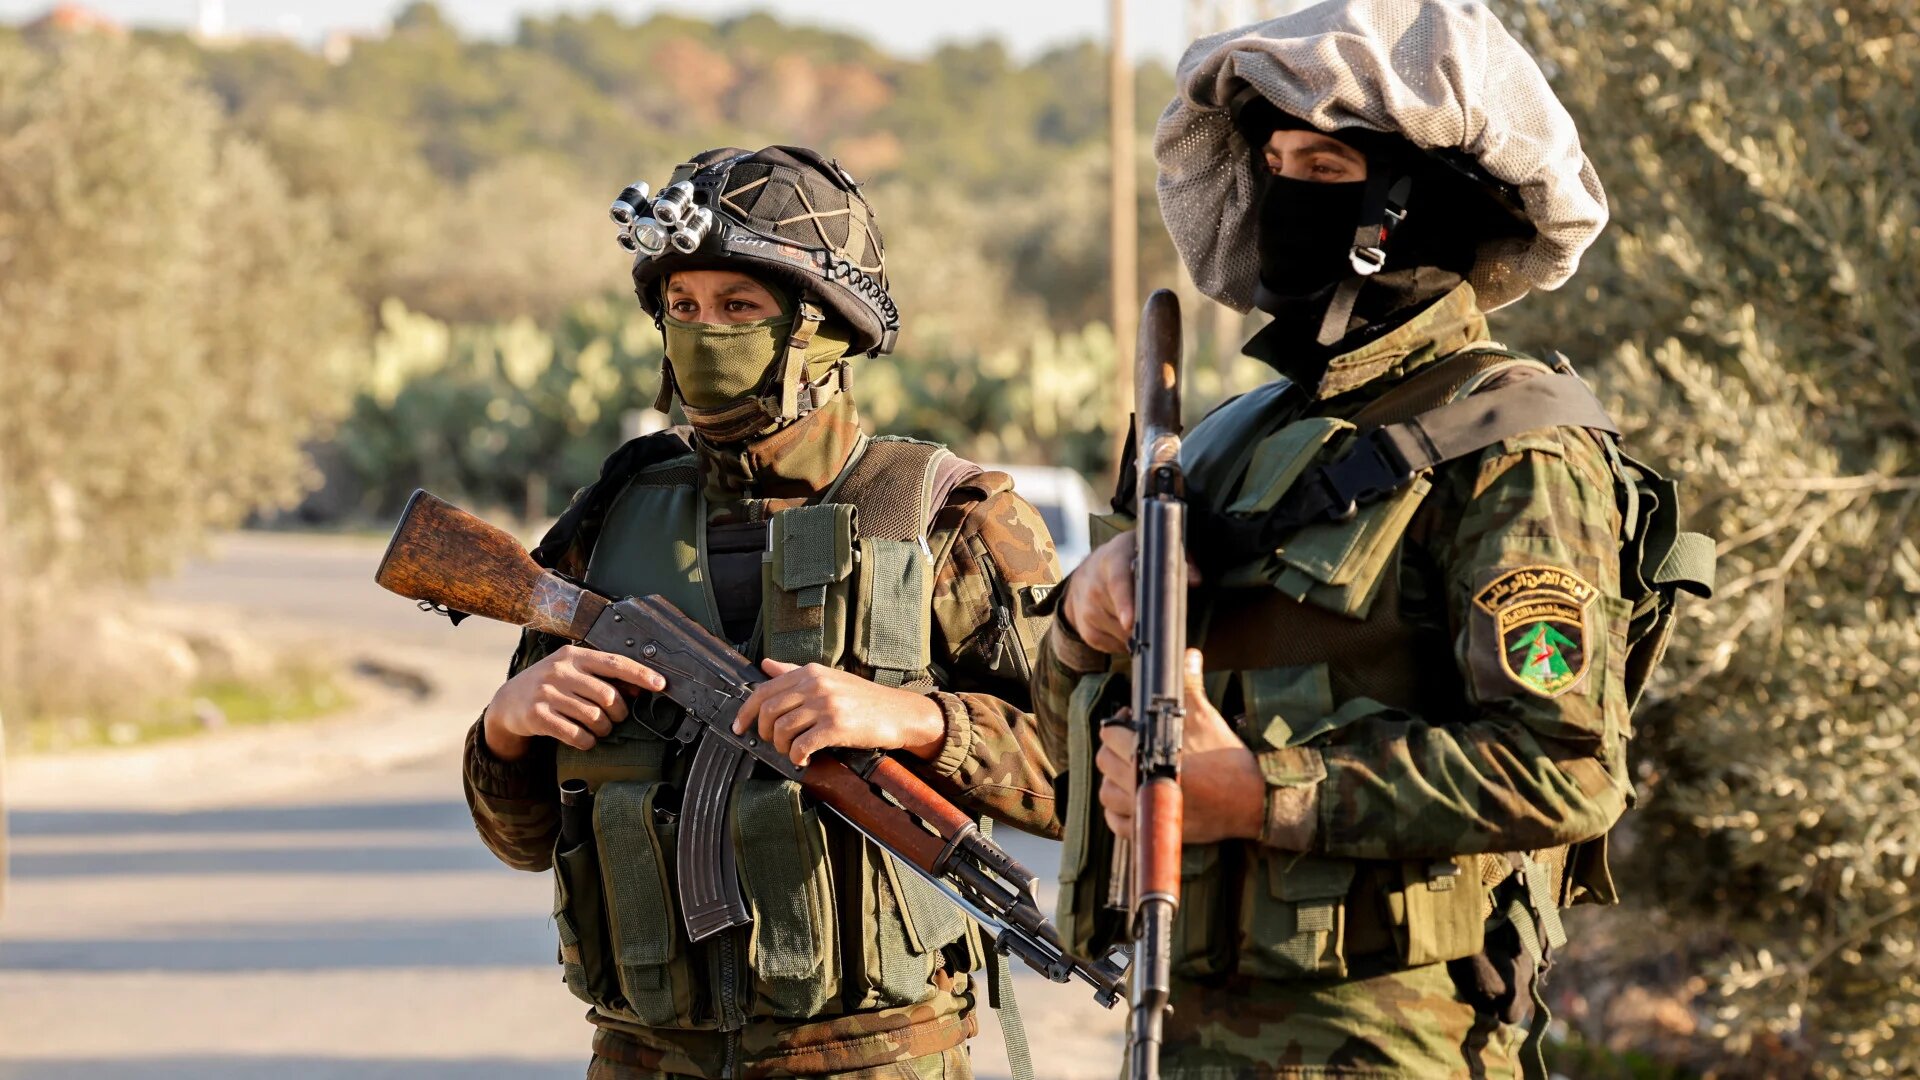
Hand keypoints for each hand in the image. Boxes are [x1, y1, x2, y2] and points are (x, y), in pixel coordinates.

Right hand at [482, 645, 663, 759]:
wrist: (508, 701)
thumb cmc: (550, 685)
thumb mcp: (573, 672)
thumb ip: (603, 677)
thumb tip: (640, 688)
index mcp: (574, 656)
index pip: (614, 663)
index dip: (640, 674)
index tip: (660, 684)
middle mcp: (560, 671)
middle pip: (608, 696)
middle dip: (619, 713)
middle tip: (616, 719)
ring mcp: (547, 693)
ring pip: (594, 717)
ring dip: (603, 729)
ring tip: (599, 729)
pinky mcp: (538, 716)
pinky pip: (575, 734)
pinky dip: (586, 741)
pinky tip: (584, 739)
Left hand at [731, 659, 946, 766]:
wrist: (898, 712)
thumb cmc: (862, 698)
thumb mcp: (828, 678)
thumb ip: (794, 671)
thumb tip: (765, 665)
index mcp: (809, 672)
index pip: (763, 690)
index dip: (745, 711)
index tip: (738, 727)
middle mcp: (815, 685)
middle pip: (768, 711)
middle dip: (764, 732)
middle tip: (773, 743)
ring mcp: (826, 705)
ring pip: (782, 730)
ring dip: (781, 747)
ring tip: (792, 752)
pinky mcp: (836, 727)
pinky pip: (801, 745)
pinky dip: (797, 757)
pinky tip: (803, 760)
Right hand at [1060, 532, 1200, 656]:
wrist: (1088, 572)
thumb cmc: (1127, 559)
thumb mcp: (1149, 550)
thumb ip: (1176, 560)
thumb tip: (1196, 580)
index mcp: (1113, 560)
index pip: (1118, 584)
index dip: (1124, 604)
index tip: (1131, 622)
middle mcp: (1095, 584)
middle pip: (1121, 616)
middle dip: (1144, 625)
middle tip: (1161, 626)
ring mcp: (1086, 607)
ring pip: (1118, 634)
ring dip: (1135, 635)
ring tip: (1144, 623)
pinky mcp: (1084, 627)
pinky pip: (1107, 644)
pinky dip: (1122, 643)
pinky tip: (1128, 631)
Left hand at [1094, 648, 1265, 844]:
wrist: (1251, 800)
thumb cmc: (1228, 760)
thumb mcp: (1207, 718)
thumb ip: (1189, 686)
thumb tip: (1189, 656)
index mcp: (1152, 755)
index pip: (1111, 735)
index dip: (1119, 725)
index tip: (1131, 722)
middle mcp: (1143, 785)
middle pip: (1105, 762)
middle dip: (1115, 750)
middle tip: (1133, 743)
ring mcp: (1146, 811)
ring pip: (1106, 794)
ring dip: (1114, 780)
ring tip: (1131, 770)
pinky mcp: (1154, 831)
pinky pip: (1118, 824)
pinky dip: (1118, 813)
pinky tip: (1131, 799)